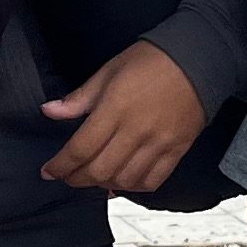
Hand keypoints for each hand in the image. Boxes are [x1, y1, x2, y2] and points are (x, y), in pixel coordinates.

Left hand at [40, 40, 207, 192]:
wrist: (198, 59)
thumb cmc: (152, 60)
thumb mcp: (109, 71)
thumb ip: (79, 98)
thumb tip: (49, 111)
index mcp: (115, 108)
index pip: (81, 148)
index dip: (60, 165)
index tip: (48, 171)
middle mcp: (137, 130)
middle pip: (99, 170)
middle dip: (76, 179)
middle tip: (67, 176)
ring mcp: (159, 143)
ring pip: (124, 180)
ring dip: (103, 184)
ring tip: (93, 177)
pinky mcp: (176, 150)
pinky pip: (152, 181)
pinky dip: (133, 187)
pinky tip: (122, 180)